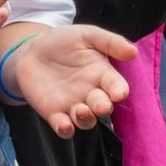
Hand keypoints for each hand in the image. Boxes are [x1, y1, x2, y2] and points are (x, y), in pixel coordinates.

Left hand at [0, 23, 135, 134]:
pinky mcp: (55, 114)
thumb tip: (133, 51)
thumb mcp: (86, 35)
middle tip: (101, 105)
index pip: (117, 87)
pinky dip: (66, 130)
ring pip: (86, 121)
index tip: (118, 93)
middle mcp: (91, 93)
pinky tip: (64, 124)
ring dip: (86, 119)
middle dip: (103, 108)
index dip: (119, 91)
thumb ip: (109, 42)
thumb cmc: (63, 41)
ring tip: (81, 110)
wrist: (32, 51)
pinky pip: (64, 128)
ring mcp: (74, 105)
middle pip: (103, 107)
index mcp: (103, 75)